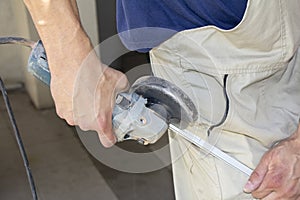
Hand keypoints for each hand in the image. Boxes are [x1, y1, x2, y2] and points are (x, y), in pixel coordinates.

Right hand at [24, 0, 128, 146]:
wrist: (71, 60)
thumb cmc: (91, 71)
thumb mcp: (119, 81)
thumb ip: (124, 91)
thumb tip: (125, 90)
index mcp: (100, 120)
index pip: (108, 141)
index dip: (112, 136)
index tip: (113, 131)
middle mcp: (84, 122)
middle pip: (94, 126)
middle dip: (98, 116)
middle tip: (101, 101)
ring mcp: (70, 116)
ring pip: (82, 117)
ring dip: (86, 109)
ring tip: (89, 93)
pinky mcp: (60, 108)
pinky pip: (71, 110)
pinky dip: (75, 104)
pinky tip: (78, 91)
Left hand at [244, 124, 299, 198]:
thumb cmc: (285, 152)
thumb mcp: (266, 160)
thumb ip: (256, 175)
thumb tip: (248, 187)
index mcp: (273, 182)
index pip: (257, 194)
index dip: (254, 188)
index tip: (256, 183)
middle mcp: (284, 191)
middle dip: (262, 193)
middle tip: (264, 183)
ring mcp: (293, 194)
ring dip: (272, 197)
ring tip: (273, 185)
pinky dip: (283, 197)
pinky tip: (282, 189)